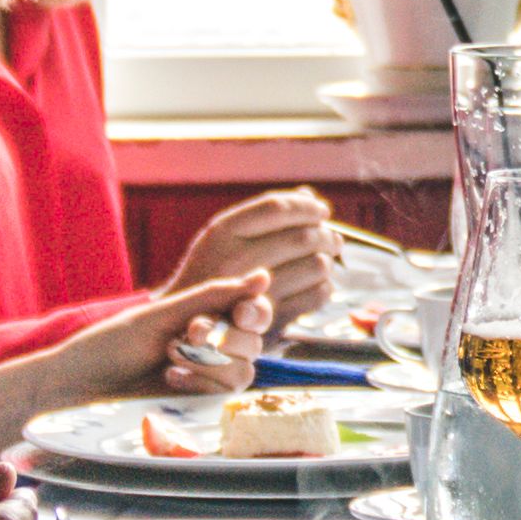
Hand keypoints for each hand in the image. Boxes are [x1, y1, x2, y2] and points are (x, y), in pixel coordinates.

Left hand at [0, 260, 287, 450]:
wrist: (81, 387)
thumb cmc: (112, 344)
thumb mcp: (163, 315)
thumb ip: (213, 296)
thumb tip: (264, 277)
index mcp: (203, 315)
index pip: (252, 310)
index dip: (253, 311)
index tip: (239, 313)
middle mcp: (213, 346)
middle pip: (254, 341)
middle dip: (224, 338)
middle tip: (191, 335)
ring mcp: (208, 377)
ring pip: (244, 370)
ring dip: (207, 362)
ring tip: (169, 358)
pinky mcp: (201, 404)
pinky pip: (226, 394)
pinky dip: (201, 382)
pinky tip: (171, 379)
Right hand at [167, 188, 350, 321]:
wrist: (186, 325)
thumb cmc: (213, 273)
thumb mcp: (225, 238)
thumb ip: (263, 215)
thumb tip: (308, 194)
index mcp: (221, 232)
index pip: (277, 207)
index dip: (306, 207)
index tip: (321, 212)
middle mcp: (235, 260)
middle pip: (303, 236)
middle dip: (327, 235)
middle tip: (334, 240)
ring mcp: (253, 292)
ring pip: (316, 265)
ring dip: (327, 261)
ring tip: (325, 260)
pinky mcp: (271, 320)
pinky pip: (316, 295)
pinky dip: (324, 287)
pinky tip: (316, 285)